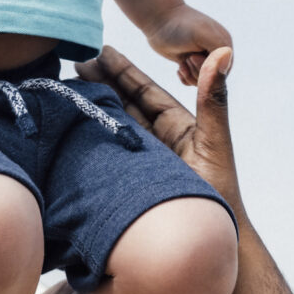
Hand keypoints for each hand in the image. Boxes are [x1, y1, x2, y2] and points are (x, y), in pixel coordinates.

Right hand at [78, 45, 239, 212]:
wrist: (205, 241)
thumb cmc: (218, 194)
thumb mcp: (213, 140)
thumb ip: (212, 99)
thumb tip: (223, 53)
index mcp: (180, 126)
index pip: (146, 91)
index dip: (124, 71)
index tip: (102, 52)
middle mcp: (160, 140)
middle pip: (126, 104)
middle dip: (103, 83)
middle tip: (76, 63)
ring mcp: (144, 159)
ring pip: (115, 125)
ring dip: (95, 106)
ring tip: (70, 87)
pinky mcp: (130, 180)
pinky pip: (110, 152)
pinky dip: (94, 137)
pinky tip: (74, 127)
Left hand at [144, 4, 232, 85]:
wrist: (159, 20)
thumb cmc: (181, 26)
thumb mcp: (203, 34)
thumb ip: (218, 50)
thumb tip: (226, 68)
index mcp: (225, 45)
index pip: (222, 72)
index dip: (206, 69)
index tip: (193, 56)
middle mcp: (216, 52)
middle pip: (212, 78)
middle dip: (197, 71)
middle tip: (188, 57)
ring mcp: (203, 58)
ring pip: (201, 82)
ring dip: (190, 74)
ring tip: (183, 61)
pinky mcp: (190, 63)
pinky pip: (192, 82)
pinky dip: (185, 77)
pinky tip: (179, 66)